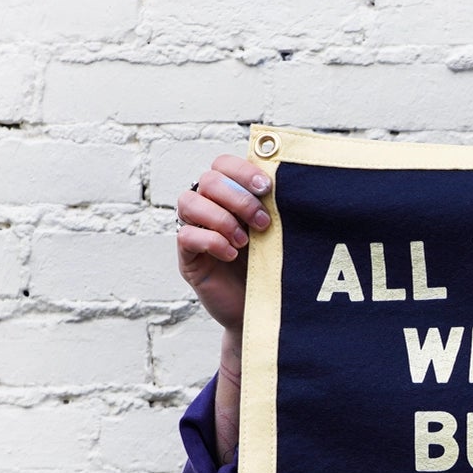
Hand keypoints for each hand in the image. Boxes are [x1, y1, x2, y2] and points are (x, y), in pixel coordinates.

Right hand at [175, 154, 272, 338]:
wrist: (264, 307)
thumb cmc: (272, 266)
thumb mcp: (276, 232)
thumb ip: (274, 207)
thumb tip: (287, 182)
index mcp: (230, 195)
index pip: (222, 165)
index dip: (241, 171)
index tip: (267, 188)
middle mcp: (208, 207)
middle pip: (207, 180)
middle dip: (238, 198)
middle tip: (262, 222)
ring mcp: (194, 230)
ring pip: (189, 201)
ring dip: (221, 218)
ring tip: (244, 242)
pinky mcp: (187, 256)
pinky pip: (186, 236)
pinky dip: (211, 241)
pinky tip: (231, 254)